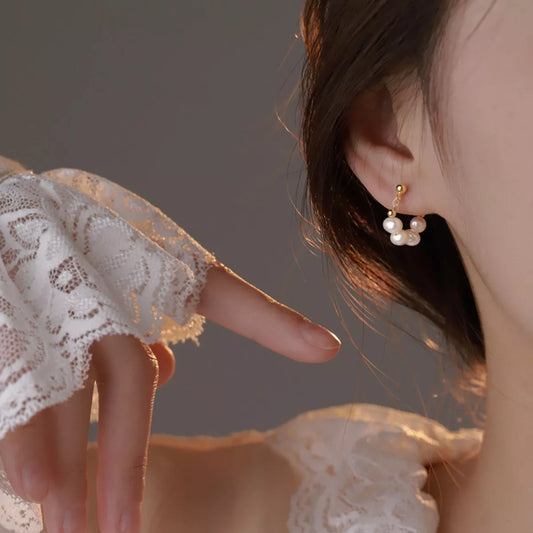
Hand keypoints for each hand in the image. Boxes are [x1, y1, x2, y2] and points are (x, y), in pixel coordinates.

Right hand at [0, 260, 340, 532]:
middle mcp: (112, 284)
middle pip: (125, 379)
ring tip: (61, 516)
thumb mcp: (128, 273)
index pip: (225, 293)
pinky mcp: (12, 318)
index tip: (325, 348)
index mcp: (155, 269)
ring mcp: (59, 298)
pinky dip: (19, 432)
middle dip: (122, 458)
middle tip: (120, 530)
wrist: (13, 215)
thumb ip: (156, 319)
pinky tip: (22, 477)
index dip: (276, 321)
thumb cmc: (81, 246)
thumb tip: (169, 368)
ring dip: (61, 458)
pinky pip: (14, 380)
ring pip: (62, 388)